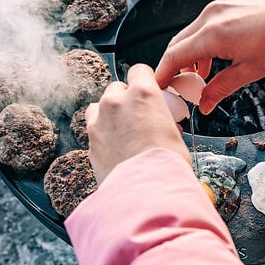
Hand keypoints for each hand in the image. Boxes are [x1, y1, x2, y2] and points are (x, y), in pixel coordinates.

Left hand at [85, 64, 189, 183]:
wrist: (145, 193)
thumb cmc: (166, 166)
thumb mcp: (175, 137)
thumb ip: (164, 123)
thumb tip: (162, 126)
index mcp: (143, 95)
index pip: (139, 71)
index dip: (145, 80)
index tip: (149, 91)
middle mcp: (116, 102)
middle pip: (117, 88)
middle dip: (126, 99)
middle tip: (138, 118)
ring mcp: (98, 121)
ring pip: (99, 106)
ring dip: (109, 114)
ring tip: (123, 132)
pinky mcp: (89, 142)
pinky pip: (93, 129)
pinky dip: (101, 134)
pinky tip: (114, 149)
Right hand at [155, 0, 264, 113]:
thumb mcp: (249, 72)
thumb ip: (221, 88)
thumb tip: (204, 105)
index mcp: (213, 33)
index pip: (175, 55)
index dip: (163, 74)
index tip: (158, 88)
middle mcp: (211, 16)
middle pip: (178, 44)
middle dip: (173, 67)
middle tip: (176, 89)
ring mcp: (218, 7)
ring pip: (189, 34)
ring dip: (187, 56)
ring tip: (196, 79)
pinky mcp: (227, 5)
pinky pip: (203, 26)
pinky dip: (200, 44)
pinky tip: (210, 61)